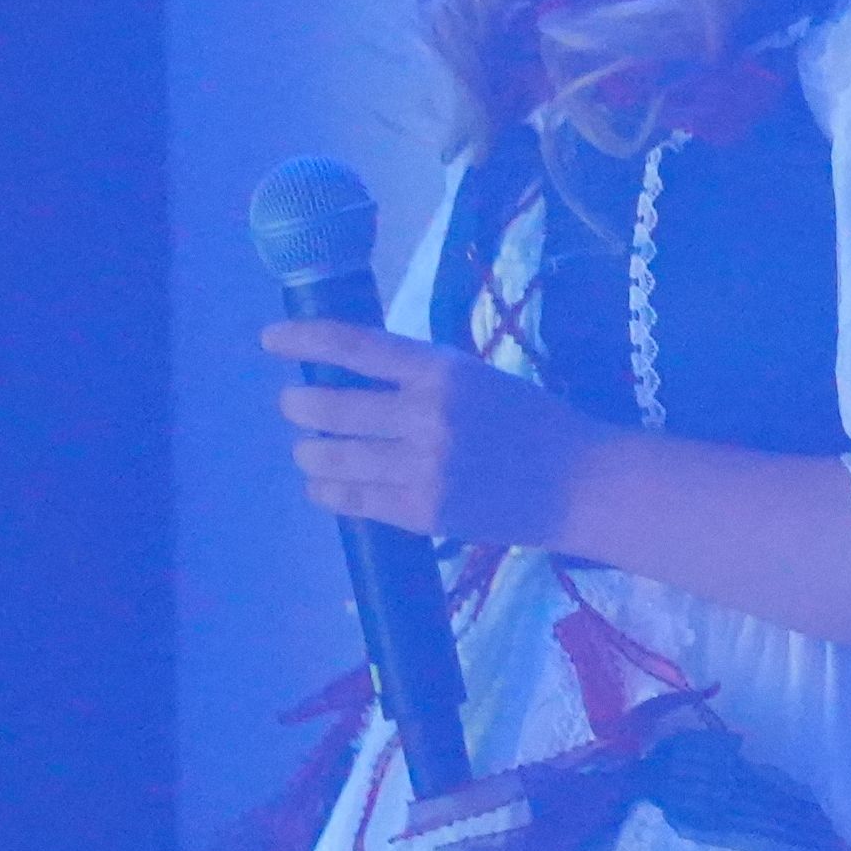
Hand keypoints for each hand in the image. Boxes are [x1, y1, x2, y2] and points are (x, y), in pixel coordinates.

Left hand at [271, 321, 591, 547]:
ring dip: (309, 452)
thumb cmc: (529, 422)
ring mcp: (421, 467)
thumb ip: (416, 376)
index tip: (271, 339)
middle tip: (296, 405)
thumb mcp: (476, 379)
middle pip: (328, 407)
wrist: (579, 484)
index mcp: (444, 371)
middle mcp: (428, 415)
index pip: (357, 346)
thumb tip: (341, 371)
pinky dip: (327, 490)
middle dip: (298, 405)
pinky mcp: (420, 512)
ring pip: (327, 458)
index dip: (305, 339)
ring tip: (313, 450)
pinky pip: (346, 500)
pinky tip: (330, 485)